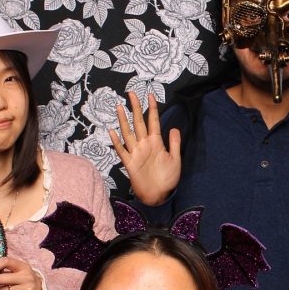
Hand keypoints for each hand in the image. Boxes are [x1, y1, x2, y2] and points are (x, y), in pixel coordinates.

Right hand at [109, 91, 181, 205]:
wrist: (159, 196)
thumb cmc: (168, 179)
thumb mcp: (175, 160)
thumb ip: (174, 144)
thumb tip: (174, 127)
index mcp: (156, 142)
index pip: (153, 121)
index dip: (152, 108)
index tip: (150, 95)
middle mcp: (144, 145)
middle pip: (139, 122)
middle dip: (136, 108)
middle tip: (132, 93)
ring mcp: (136, 153)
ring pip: (128, 133)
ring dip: (124, 120)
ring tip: (120, 107)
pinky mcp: (130, 163)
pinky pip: (122, 151)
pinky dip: (117, 142)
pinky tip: (112, 132)